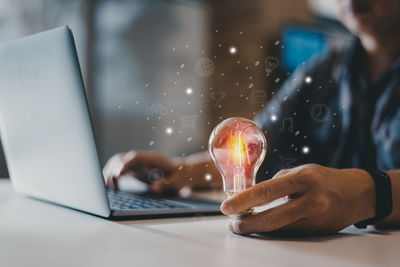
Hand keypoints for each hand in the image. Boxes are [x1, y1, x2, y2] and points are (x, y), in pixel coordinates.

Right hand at [103, 151, 219, 193]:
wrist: (180, 172)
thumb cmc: (179, 176)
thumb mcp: (177, 181)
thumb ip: (166, 183)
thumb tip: (155, 187)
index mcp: (150, 158)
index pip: (133, 158)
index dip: (124, 165)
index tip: (118, 176)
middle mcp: (140, 158)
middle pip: (121, 159)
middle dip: (111, 170)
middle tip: (107, 186)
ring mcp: (135, 163)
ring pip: (116, 164)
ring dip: (108, 173)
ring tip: (105, 188)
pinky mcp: (133, 170)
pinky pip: (118, 170)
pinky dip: (111, 177)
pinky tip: (109, 188)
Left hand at [220, 164, 375, 234]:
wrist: (358, 194)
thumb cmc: (324, 178)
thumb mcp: (302, 171)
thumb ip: (278, 182)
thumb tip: (253, 194)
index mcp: (304, 179)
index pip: (267, 190)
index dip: (243, 200)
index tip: (227, 207)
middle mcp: (311, 201)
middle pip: (272, 219)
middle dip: (247, 224)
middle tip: (233, 223)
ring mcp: (315, 219)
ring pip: (279, 229)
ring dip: (258, 228)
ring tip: (244, 224)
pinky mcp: (316, 232)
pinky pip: (288, 233)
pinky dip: (272, 230)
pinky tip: (263, 226)